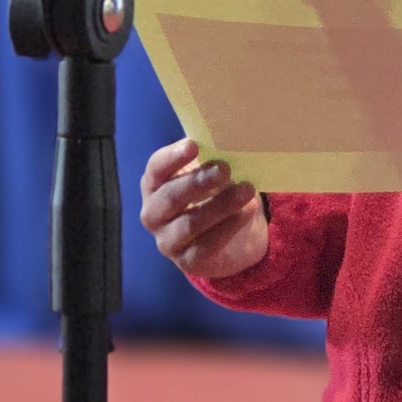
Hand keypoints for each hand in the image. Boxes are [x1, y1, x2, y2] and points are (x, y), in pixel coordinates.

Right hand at [139, 138, 268, 279]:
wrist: (233, 239)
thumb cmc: (216, 194)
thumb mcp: (212, 174)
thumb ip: (212, 159)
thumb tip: (229, 139)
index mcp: (155, 184)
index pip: (156, 168)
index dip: (172, 157)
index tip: (193, 145)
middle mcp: (154, 213)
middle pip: (169, 197)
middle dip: (197, 182)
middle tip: (224, 169)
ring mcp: (168, 240)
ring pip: (189, 224)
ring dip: (220, 205)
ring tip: (246, 190)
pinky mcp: (188, 262)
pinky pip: (207, 245)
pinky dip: (229, 227)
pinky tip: (247, 212)